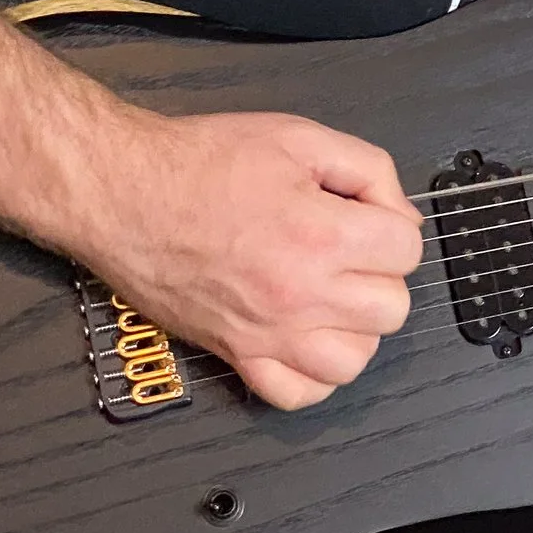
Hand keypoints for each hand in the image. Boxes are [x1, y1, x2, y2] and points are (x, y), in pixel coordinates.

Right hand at [75, 110, 423, 409]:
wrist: (125, 192)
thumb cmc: (202, 162)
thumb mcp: (300, 137)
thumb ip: (368, 170)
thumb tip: (402, 214)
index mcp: (322, 235)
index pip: (407, 249)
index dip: (391, 223)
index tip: (364, 213)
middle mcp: (301, 294)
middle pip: (391, 309)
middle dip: (379, 274)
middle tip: (347, 250)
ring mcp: (269, 333)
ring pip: (354, 361)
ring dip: (353, 329)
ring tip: (330, 296)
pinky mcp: (236, 354)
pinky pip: (297, 395)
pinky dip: (311, 375)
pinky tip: (305, 339)